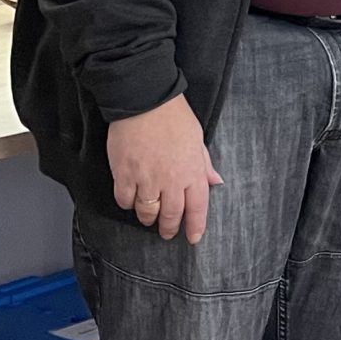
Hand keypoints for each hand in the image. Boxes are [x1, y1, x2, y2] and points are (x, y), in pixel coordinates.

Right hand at [107, 94, 219, 242]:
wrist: (145, 101)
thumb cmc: (173, 117)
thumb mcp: (197, 139)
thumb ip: (204, 164)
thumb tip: (216, 181)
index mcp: (192, 171)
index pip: (197, 208)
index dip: (195, 226)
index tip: (193, 238)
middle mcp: (171, 180)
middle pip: (171, 215)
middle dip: (169, 227)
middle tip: (166, 232)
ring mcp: (147, 179)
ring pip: (147, 212)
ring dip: (148, 218)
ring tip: (148, 217)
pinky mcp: (124, 175)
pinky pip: (125, 200)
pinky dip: (127, 203)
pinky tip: (130, 200)